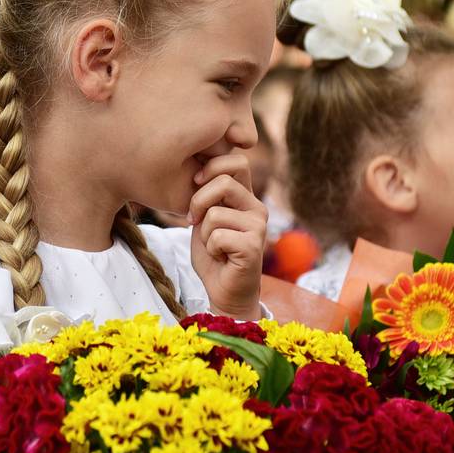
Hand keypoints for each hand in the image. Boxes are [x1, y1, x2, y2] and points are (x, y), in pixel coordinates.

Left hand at [187, 152, 266, 319]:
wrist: (224, 291)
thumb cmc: (213, 254)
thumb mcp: (206, 218)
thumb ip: (207, 195)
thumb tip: (197, 170)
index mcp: (246, 196)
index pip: (236, 161)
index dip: (211, 167)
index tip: (196, 184)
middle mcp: (257, 207)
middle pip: (223, 182)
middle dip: (198, 202)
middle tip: (195, 221)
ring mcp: (258, 226)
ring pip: (214, 213)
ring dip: (204, 234)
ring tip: (215, 246)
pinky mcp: (254, 245)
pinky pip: (217, 236)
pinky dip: (210, 249)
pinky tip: (221, 257)